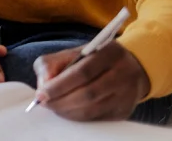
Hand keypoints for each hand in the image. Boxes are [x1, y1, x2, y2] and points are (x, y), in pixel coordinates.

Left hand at [33, 41, 150, 120]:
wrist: (130, 67)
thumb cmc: (94, 59)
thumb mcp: (73, 52)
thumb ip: (52, 63)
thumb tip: (43, 85)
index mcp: (109, 53)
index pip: (82, 72)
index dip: (59, 86)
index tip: (41, 94)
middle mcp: (123, 74)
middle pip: (88, 94)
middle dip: (61, 101)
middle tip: (44, 103)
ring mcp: (126, 95)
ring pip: (92, 110)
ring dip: (67, 111)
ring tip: (53, 106)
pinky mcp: (124, 111)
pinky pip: (96, 118)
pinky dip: (77, 117)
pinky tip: (68, 110)